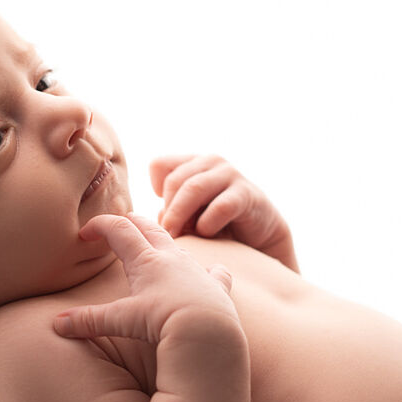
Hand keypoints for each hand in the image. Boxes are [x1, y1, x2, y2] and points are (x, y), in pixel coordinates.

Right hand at [54, 212, 241, 345]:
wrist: (209, 331)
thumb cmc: (164, 322)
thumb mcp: (122, 320)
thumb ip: (89, 321)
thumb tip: (56, 324)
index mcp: (146, 260)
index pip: (118, 229)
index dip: (99, 226)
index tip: (85, 232)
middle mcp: (172, 257)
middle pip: (148, 228)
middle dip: (130, 223)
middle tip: (118, 225)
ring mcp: (196, 270)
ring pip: (178, 246)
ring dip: (164, 243)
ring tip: (155, 247)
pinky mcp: (217, 287)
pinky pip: (216, 273)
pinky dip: (211, 271)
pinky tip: (212, 272)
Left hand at [150, 154, 297, 269]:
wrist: (259, 238)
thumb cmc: (217, 227)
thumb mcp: (189, 216)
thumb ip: (169, 211)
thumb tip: (142, 221)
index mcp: (192, 163)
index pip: (159, 165)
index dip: (155, 190)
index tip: (161, 215)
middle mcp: (210, 162)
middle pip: (174, 180)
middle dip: (168, 210)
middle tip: (166, 234)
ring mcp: (230, 175)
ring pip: (193, 188)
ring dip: (181, 215)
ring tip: (178, 236)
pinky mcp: (247, 194)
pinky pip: (220, 206)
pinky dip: (208, 224)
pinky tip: (208, 234)